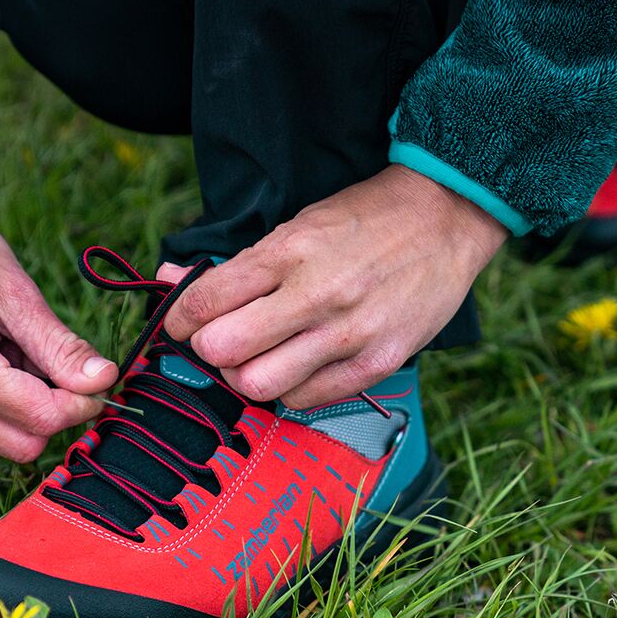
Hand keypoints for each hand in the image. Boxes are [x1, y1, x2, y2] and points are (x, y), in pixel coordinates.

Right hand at [0, 154, 116, 461]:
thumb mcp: (16, 290)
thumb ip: (60, 346)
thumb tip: (105, 382)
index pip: (39, 420)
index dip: (80, 405)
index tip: (98, 380)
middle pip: (17, 446)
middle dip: (51, 413)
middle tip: (58, 366)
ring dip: (19, 408)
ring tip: (13, 350)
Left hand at [162, 164, 506, 407]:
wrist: (446, 218)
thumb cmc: (364, 222)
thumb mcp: (297, 225)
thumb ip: (236, 264)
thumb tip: (170, 281)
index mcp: (290, 251)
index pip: (207, 301)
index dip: (182, 319)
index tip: (184, 323)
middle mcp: (316, 294)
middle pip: (224, 351)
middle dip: (210, 350)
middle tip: (222, 341)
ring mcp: (349, 334)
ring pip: (259, 385)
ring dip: (247, 376)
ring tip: (260, 358)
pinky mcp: (377, 363)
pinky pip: (306, 399)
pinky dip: (289, 389)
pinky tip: (298, 366)